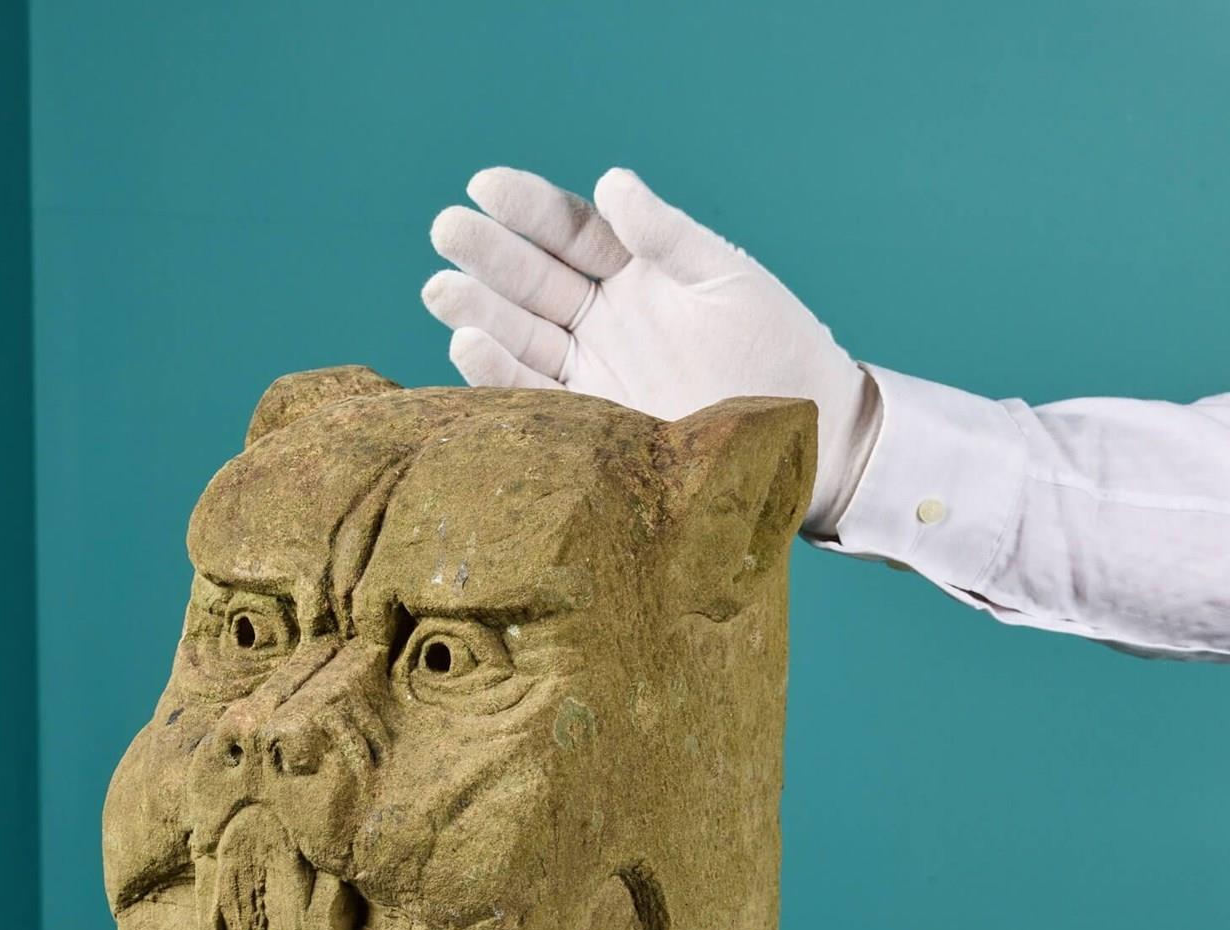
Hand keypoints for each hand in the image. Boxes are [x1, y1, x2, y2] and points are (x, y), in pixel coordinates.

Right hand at [422, 167, 879, 532]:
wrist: (800, 436)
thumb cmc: (776, 349)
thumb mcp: (726, 279)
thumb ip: (667, 235)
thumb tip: (610, 182)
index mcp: (637, 273)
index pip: (571, 231)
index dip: (528, 208)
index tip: (485, 185)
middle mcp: (605, 320)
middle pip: (534, 280)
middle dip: (489, 255)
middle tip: (446, 230)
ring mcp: (593, 371)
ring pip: (522, 334)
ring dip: (479, 311)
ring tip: (440, 288)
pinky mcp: (589, 423)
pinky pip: (533, 395)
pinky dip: (499, 372)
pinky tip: (469, 343)